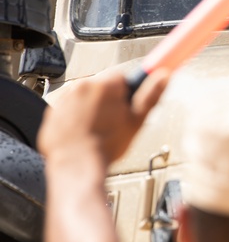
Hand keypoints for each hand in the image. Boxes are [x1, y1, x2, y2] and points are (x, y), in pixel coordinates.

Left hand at [38, 69, 168, 165]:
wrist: (77, 165)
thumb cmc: (106, 145)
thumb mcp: (137, 120)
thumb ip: (150, 95)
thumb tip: (163, 76)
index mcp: (105, 86)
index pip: (121, 77)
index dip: (127, 93)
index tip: (127, 104)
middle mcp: (81, 87)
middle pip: (101, 88)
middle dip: (108, 101)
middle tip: (114, 122)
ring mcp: (64, 100)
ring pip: (84, 98)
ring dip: (91, 109)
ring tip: (98, 130)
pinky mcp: (52, 113)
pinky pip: (68, 110)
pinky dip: (75, 119)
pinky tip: (84, 133)